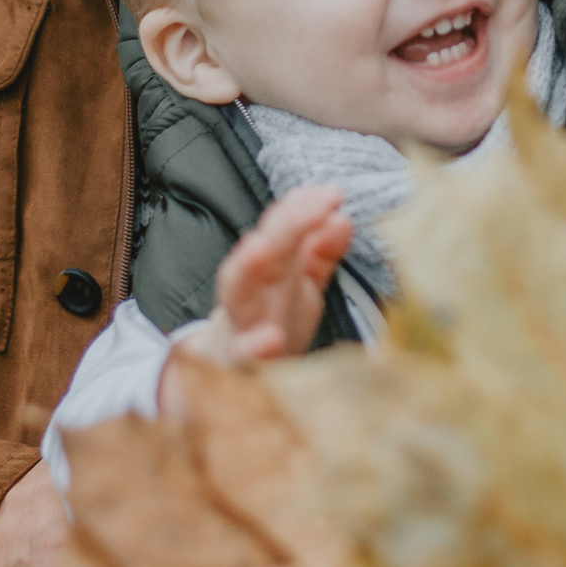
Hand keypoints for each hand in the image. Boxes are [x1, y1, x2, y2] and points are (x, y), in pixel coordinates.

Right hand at [171, 185, 353, 390]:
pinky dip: (254, 348)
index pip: (283, 231)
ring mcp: (242, 327)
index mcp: (270, 271)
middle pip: (264, 252)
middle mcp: (253, 292)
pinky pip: (243, 356)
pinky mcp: (239, 365)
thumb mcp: (296, 285)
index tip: (333, 193)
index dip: (304, 210)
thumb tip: (341, 217)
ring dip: (247, 268)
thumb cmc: (267, 322)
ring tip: (260, 247)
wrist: (224, 374)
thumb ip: (318, 253)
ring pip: (238, 292)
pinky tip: (270, 341)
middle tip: (318, 202)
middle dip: (286, 225)